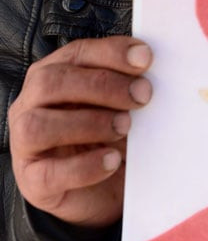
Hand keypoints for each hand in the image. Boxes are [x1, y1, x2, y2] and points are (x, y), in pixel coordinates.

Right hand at [8, 36, 152, 228]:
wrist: (104, 188)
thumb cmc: (107, 135)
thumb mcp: (117, 104)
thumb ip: (127, 84)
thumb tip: (150, 71)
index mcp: (52, 74)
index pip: (76, 53)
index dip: (111, 53)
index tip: (145, 58)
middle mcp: (30, 104)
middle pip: (52, 82)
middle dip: (102, 85)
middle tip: (142, 95)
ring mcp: (24, 144)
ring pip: (38, 126)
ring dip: (88, 123)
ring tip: (125, 127)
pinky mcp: (32, 182)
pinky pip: (48, 174)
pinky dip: (84, 167)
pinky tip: (112, 161)